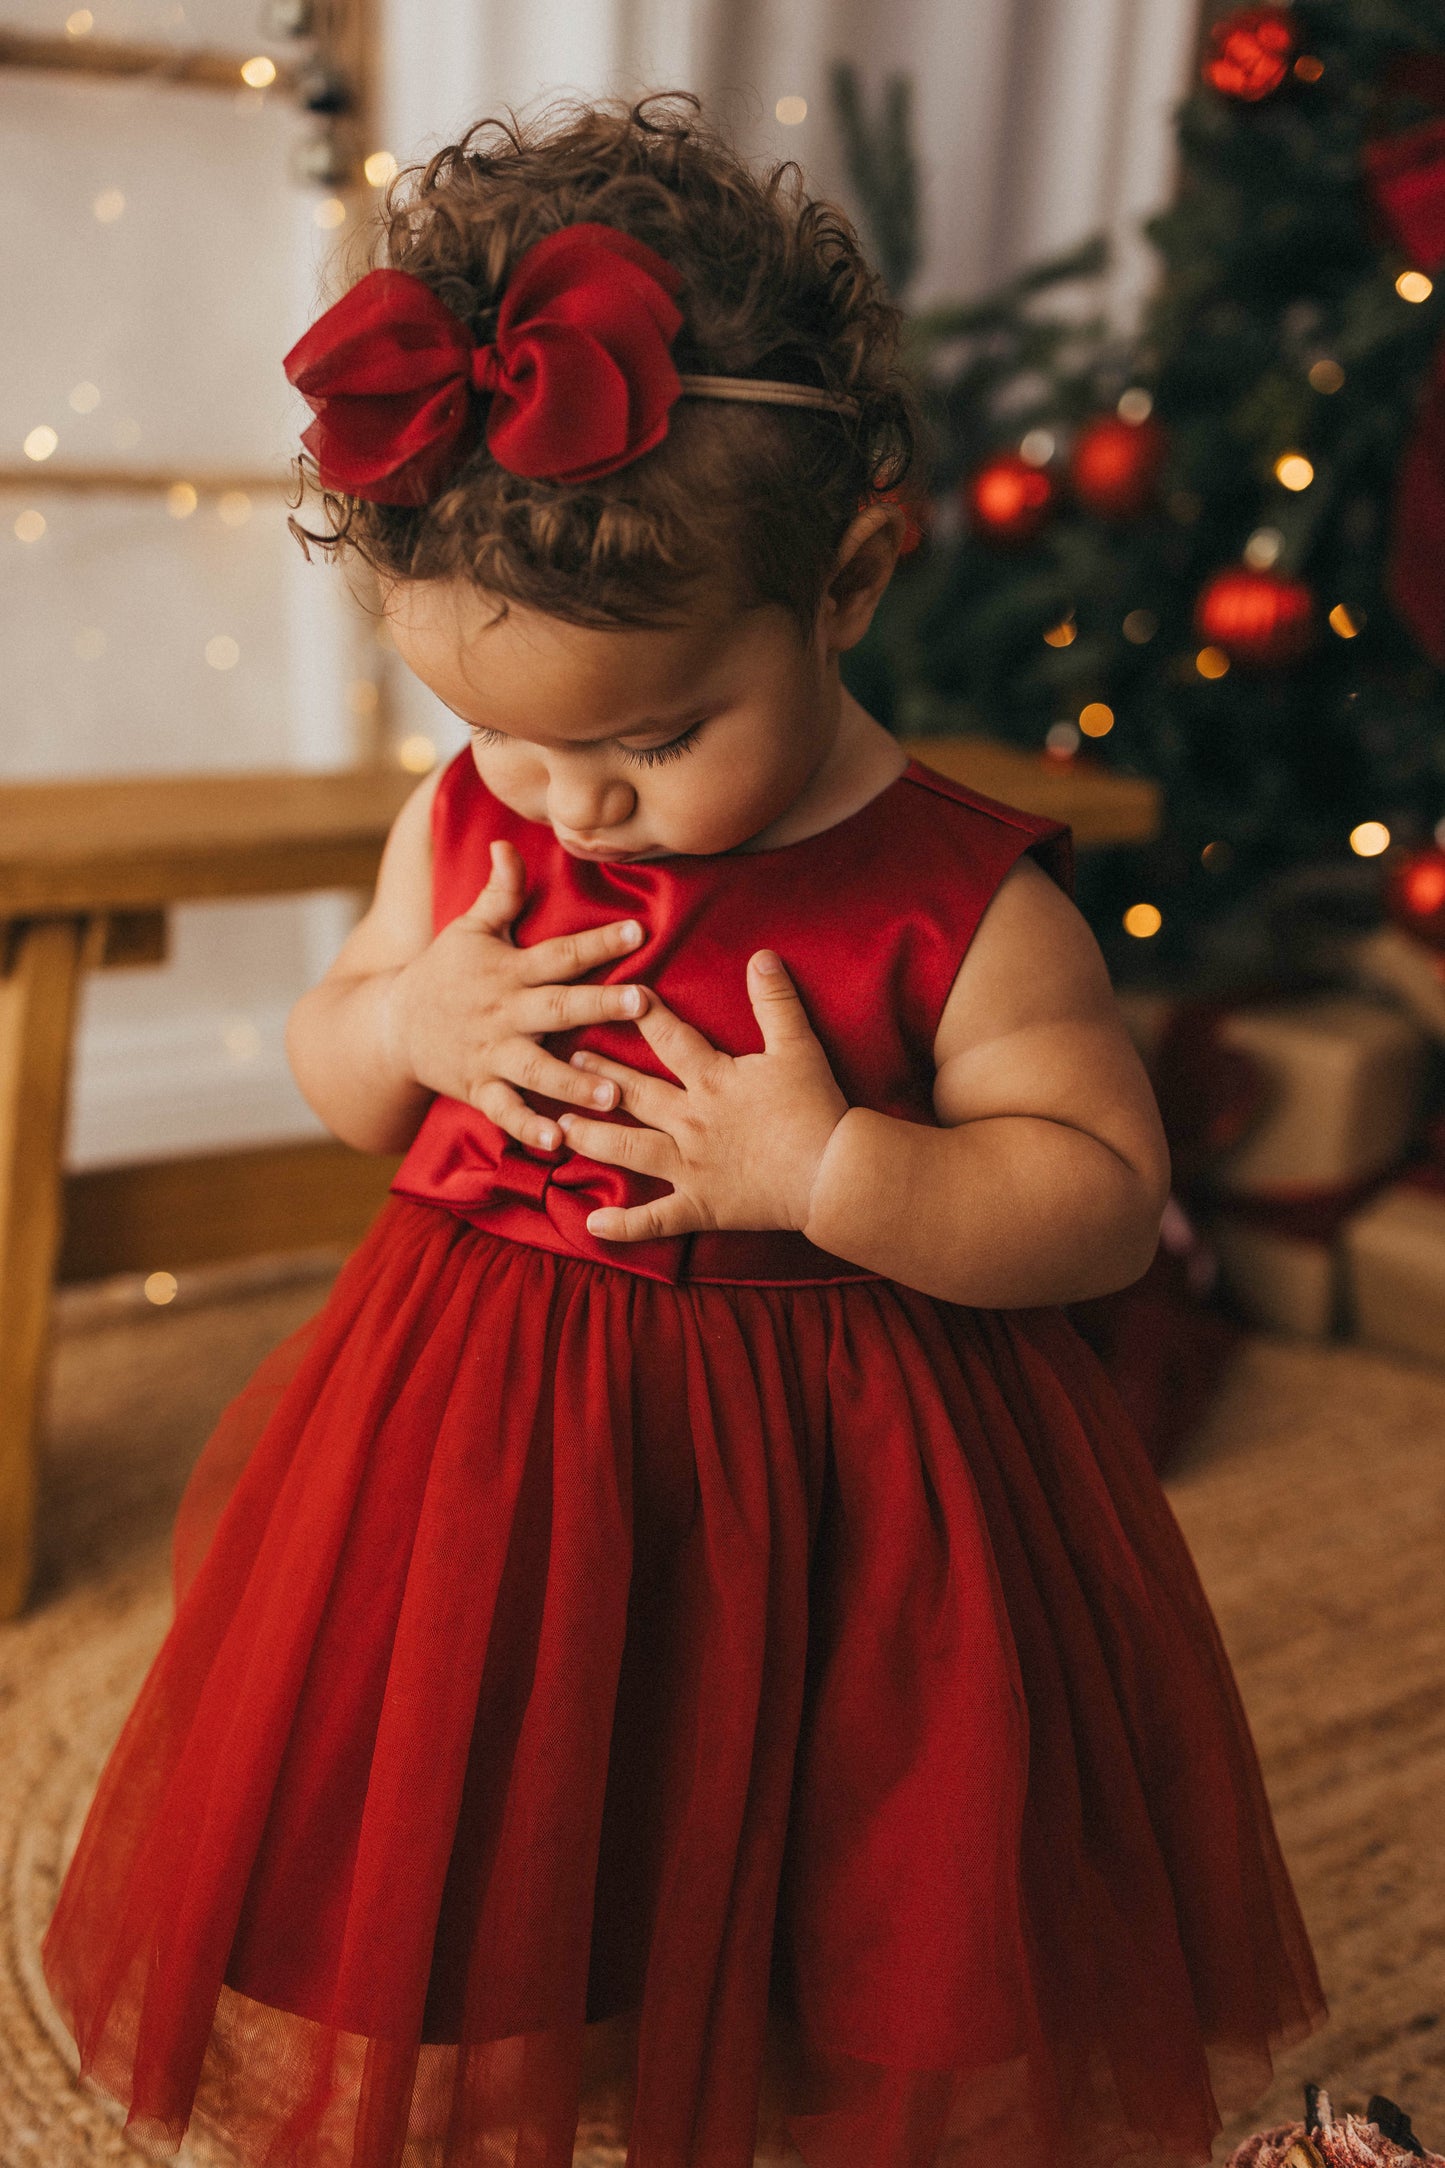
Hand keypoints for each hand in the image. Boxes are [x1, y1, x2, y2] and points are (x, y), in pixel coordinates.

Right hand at [383, 839, 649, 1151]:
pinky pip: (505, 1111)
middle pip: (557, 1007)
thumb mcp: (469, 928)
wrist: (392, 1027)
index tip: (638, 929)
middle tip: (641, 1003)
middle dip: (599, 1005)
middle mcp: (504, 1012)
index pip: (560, 952)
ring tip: (613, 1094)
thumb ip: (499, 891)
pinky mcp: (479, 1088)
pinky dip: (528, 1127)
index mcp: (509, 970)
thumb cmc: (444, 973)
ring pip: (536, 1069)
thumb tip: (508, 842)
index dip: (598, 941)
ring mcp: (491, 1054)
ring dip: (574, 1083)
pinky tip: (557, 1141)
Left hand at [554, 950, 847, 1241]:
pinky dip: (624, 1225)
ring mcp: (691, 1166)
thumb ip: (776, 1001)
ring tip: (561, 1128)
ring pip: (629, 1149)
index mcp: (712, 1079)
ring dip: (592, 1137)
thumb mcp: (799, 1046)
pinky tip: (592, 1225)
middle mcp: (691, 1121)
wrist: (832, 1171)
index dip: (642, 1015)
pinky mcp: (701, 1205)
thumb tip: (762, 955)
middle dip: (599, 1075)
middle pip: (635, 1093)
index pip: (668, 1039)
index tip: (613, 995)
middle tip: (567, 1060)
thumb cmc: (817, 1108)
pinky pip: (655, 1219)